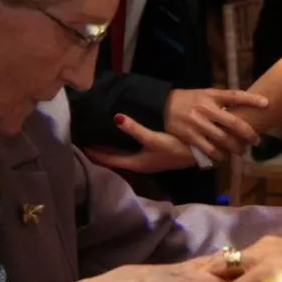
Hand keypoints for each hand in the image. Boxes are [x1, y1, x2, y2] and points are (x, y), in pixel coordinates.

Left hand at [83, 113, 200, 173]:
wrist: (200, 155)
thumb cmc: (176, 149)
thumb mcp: (154, 138)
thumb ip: (135, 129)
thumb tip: (116, 117)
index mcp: (135, 163)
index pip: (107, 159)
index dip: (93, 152)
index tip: (80, 142)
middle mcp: (138, 165)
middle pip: (112, 159)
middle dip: (98, 150)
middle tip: (86, 137)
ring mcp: (145, 162)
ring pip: (120, 156)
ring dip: (109, 149)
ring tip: (98, 137)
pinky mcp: (152, 157)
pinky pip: (128, 153)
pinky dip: (120, 147)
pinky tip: (119, 138)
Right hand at [164, 88, 266, 158]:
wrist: (162, 106)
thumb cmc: (190, 100)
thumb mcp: (205, 94)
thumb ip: (222, 100)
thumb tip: (245, 105)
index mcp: (212, 95)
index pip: (235, 96)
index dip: (251, 99)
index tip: (266, 103)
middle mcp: (206, 108)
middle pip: (232, 122)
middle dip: (247, 133)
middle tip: (256, 141)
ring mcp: (197, 123)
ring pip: (222, 139)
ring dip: (234, 148)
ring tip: (241, 152)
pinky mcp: (189, 136)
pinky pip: (208, 149)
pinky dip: (218, 155)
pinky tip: (223, 158)